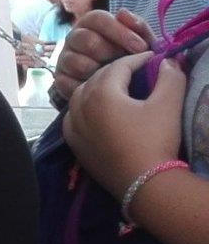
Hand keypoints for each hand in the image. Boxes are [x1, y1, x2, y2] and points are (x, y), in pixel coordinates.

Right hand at [53, 9, 152, 108]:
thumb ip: (138, 28)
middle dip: (111, 53)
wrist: (117, 92)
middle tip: (128, 66)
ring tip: (116, 81)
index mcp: (92, 25)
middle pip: (86, 39)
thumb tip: (123, 13)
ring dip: (100, 72)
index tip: (141, 47)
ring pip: (77, 62)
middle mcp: (74, 38)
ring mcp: (65, 58)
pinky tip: (104, 92)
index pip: (98, 18)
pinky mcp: (60, 79)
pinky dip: (89, 89)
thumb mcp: (141, 45)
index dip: (120, 31)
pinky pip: (70, 82)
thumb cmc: (130, 61)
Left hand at [63, 51, 185, 195]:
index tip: (152, 58)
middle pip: (98, 78)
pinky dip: (84, 108)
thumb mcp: (167, 106)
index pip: (118, 66)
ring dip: (98, 88)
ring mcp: (73, 125)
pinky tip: (95, 112)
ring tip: (117, 89)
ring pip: (81, 95)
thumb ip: (171, 79)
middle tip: (136, 71)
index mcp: (100, 92)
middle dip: (117, 72)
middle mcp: (80, 104)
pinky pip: (74, 117)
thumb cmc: (155, 142)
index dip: (137, 59)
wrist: (145, 185)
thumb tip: (169, 61)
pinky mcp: (74, 143)